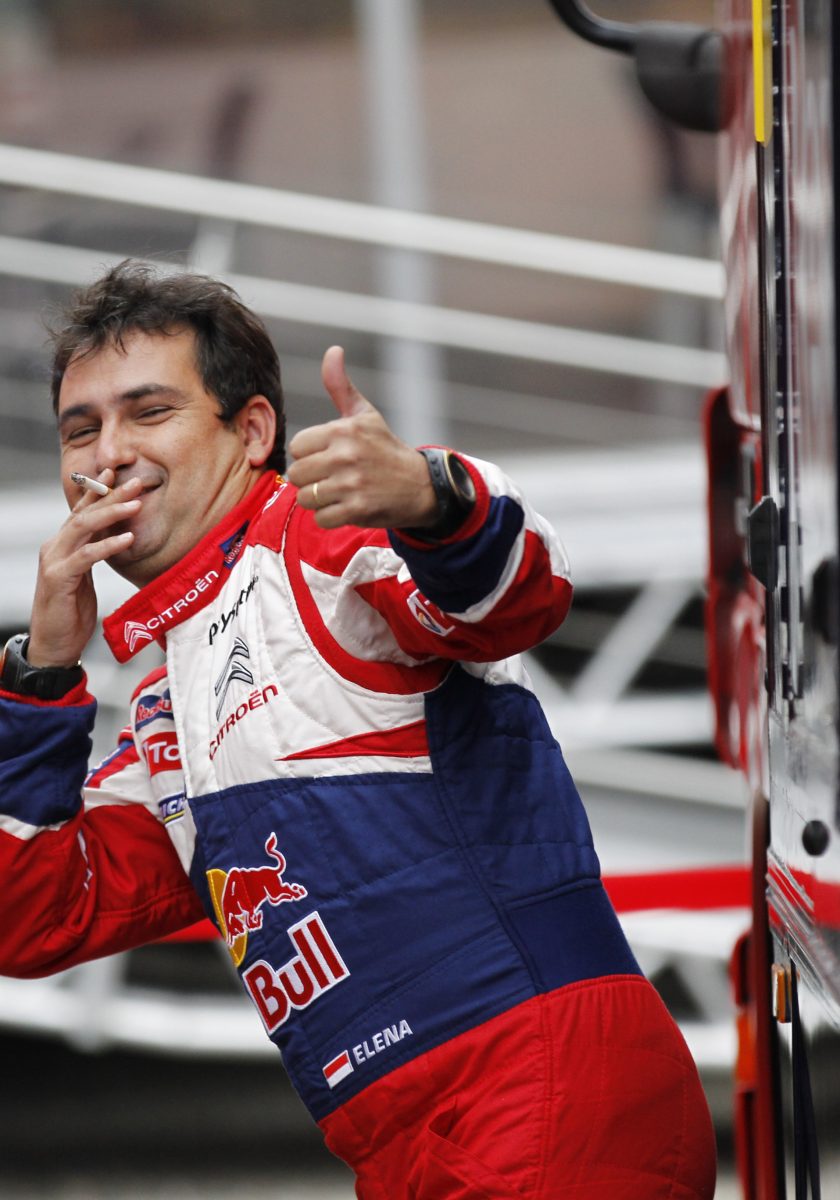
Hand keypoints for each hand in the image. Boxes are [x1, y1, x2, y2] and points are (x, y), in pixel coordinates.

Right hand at [27, 472, 143, 666]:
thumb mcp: (84, 577)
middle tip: (136, 483)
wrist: (53, 645)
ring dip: (112, 514)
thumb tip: (114, 535)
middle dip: (111, 495)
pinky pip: (86, 556)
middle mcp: (54, 547)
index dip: (98, 491)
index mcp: (61, 545)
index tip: (116, 473)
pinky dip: (107, 545)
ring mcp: (53, 561)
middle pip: (84, 513)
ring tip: (136, 504)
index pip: (81, 510)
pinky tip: (127, 539)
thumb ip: (93, 554)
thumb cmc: (71, 613)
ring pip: (83, 528)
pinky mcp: (58, 578)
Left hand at [286, 346, 438, 529]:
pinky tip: (347, 507)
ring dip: (319, 500)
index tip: (328, 457)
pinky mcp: (357, 509)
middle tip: (332, 478)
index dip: (309, 455)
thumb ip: (341, 387)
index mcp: (344, 430)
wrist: (421, 486)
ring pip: (306, 498)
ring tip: (339, 493)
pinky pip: (321, 518)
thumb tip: (333, 351)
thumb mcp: (365, 415)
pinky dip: (330, 517)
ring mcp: (351, 484)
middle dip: (311, 479)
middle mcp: (346, 455)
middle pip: (297, 474)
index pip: (297, 447)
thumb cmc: (386, 449)